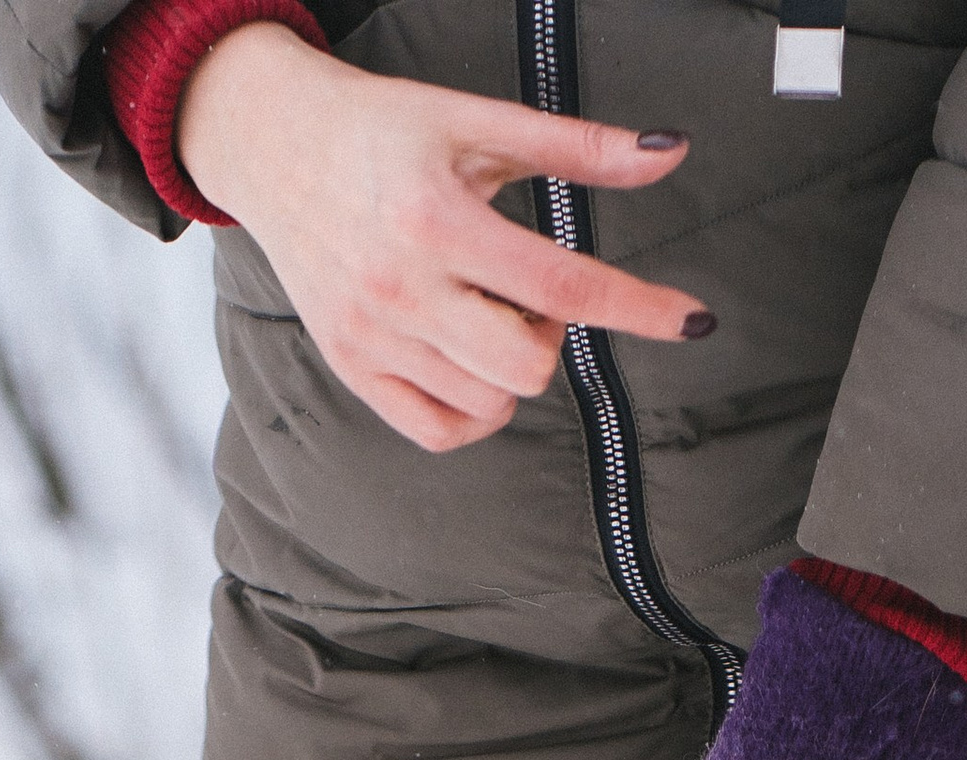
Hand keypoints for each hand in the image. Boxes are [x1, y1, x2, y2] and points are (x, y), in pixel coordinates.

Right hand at [179, 22, 711, 454]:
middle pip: (525, 366)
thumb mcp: (479, 122)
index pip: (562, 285)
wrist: (276, 143)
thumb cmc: (380, 130)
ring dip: (511, 366)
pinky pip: (441, 431)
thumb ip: (577, 146)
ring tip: (485, 308)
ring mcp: (373, 338)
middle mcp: (401, 288)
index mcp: (438, 221)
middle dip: (549, 337)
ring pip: (490, 403)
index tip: (691, 319)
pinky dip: (476, 410)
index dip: (637, 306)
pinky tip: (470, 358)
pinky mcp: (352, 368)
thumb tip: (666, 154)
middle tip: (526, 291)